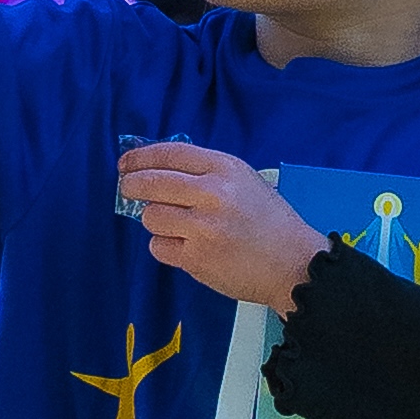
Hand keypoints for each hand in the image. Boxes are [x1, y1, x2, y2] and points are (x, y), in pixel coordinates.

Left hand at [118, 142, 322, 309]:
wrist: (293, 264)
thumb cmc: (270, 222)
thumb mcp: (245, 181)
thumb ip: (206, 172)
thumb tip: (158, 168)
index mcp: (225, 169)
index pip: (170, 154)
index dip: (141, 157)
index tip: (126, 163)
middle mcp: (212, 194)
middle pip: (151, 183)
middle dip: (132, 185)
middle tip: (129, 189)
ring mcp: (203, 227)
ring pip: (151, 216)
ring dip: (156, 221)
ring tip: (177, 226)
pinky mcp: (196, 258)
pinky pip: (159, 247)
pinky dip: (166, 247)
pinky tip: (185, 248)